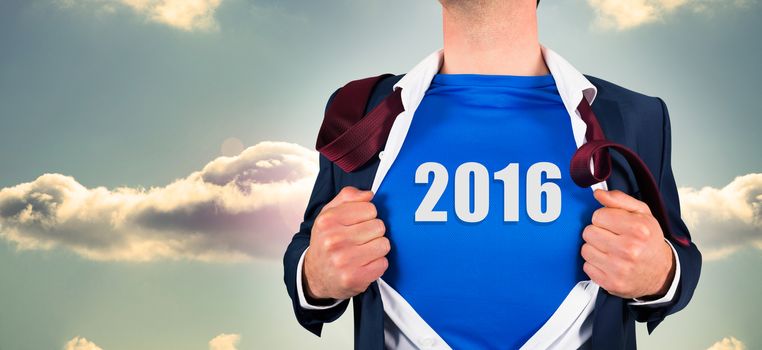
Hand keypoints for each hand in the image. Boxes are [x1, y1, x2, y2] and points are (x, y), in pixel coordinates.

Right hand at [303, 186, 389, 300]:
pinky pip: (383, 263)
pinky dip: (377, 264)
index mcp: (328, 221)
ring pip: (384, 244)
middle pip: (379, 226)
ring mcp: (344, 260)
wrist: (314, 275)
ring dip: (377, 248)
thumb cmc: (325, 242)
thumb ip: (347, 197)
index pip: (370, 208)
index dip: (367, 216)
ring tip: (363, 252)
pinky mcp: (355, 278)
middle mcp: (334, 240)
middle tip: (360, 240)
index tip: (358, 224)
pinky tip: (363, 264)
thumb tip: (369, 195)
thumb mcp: (329, 214)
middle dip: (373, 232)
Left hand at [581, 189, 675, 299]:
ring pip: (585, 249)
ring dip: (595, 249)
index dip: (604, 218)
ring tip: (610, 250)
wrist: (662, 273)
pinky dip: (595, 264)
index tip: (613, 224)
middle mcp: (629, 249)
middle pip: (588, 232)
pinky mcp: (610, 282)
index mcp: (637, 228)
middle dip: (598, 233)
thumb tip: (598, 193)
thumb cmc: (649, 241)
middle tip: (612, 238)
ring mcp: (619, 268)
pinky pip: (586, 266)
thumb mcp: (642, 214)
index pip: (598, 215)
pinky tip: (608, 263)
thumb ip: (619, 200)